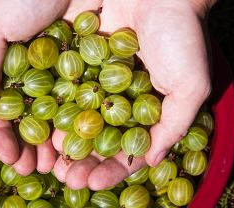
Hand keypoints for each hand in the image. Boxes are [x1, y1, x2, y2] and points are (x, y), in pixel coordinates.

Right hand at [0, 0, 101, 174]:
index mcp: (7, 66)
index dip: (2, 136)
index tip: (11, 159)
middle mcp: (34, 73)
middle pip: (30, 118)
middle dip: (30, 147)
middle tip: (35, 170)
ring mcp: (63, 72)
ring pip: (57, 115)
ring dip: (56, 142)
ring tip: (59, 165)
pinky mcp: (91, 66)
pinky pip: (85, 99)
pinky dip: (83, 121)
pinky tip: (85, 141)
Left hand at [51, 0, 212, 189]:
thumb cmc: (183, 37)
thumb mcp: (189, 86)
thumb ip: (174, 125)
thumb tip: (152, 160)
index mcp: (144, 110)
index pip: (125, 148)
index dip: (111, 169)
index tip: (93, 183)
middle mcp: (118, 99)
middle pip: (96, 138)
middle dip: (82, 161)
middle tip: (66, 179)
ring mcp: (98, 80)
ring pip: (77, 118)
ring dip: (64, 141)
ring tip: (50, 162)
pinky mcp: (81, 60)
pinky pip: (65, 89)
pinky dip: (54, 108)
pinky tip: (43, 126)